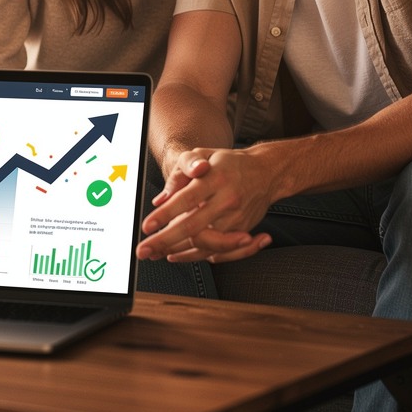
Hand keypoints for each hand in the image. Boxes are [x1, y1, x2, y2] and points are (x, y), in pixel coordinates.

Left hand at [137, 148, 272, 263]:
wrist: (266, 171)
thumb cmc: (229, 163)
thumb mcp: (203, 155)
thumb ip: (180, 173)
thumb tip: (160, 200)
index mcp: (216, 177)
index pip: (187, 198)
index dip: (166, 214)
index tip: (147, 226)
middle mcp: (227, 199)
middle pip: (194, 226)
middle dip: (165, 240)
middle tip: (144, 250)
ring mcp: (237, 218)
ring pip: (204, 243)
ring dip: (178, 252)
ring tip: (156, 253)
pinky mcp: (242, 230)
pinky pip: (217, 251)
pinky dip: (195, 256)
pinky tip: (177, 255)